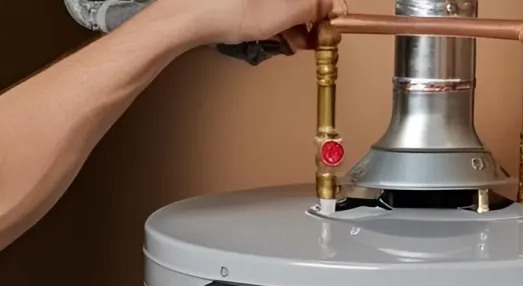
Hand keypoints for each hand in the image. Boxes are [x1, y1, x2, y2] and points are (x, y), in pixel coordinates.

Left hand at [161, 0, 347, 47]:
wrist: (188, 17)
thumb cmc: (230, 10)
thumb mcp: (282, 13)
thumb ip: (312, 7)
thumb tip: (333, 6)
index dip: (330, 8)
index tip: (335, 25)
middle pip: (300, 0)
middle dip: (309, 18)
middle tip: (314, 39)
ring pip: (284, 4)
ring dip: (293, 23)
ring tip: (293, 44)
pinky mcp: (240, 1)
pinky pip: (267, 7)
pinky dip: (275, 21)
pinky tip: (277, 38)